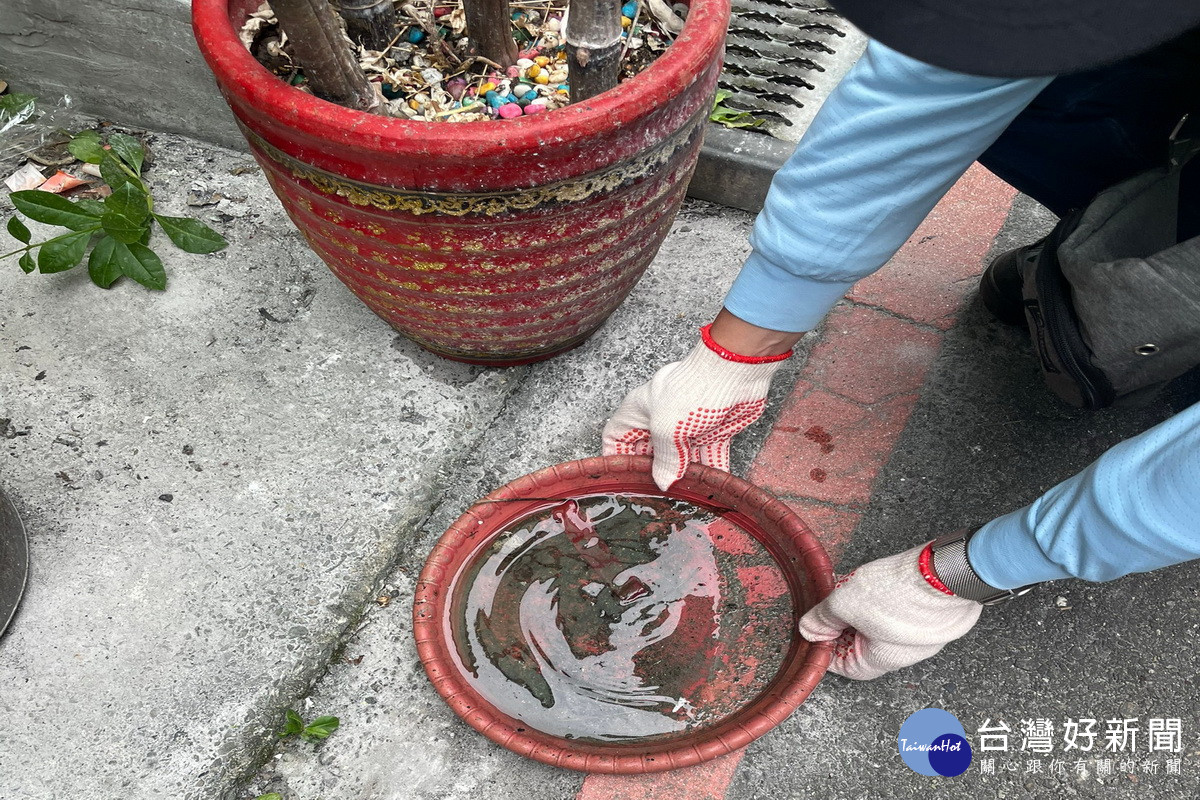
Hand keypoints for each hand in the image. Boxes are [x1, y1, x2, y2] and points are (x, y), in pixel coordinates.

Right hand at [602, 323, 790, 489]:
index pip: (616, 436)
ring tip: (686, 496)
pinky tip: (711, 486)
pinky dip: (711, 471)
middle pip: (652, 452)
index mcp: (640, 411)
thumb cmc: (693, 388)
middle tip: (657, 496)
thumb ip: (665, 459)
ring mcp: (688, 425)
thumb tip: (663, 482)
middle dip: (655, 473)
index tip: (622, 480)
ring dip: (686, 476)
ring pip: (683, 458)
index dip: (616, 457)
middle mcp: (662, 418)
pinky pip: (710, 456)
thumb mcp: (668, 429)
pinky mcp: (714, 430)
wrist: (734, 372)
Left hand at [798, 543, 982, 679]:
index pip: (845, 667)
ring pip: (880, 625)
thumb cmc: (900, 596)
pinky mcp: (931, 612)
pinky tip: (873, 582)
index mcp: (882, 661)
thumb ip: (823, 618)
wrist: (944, 574)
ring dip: (862, 608)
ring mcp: (921, 632)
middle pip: (862, 644)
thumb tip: (809, 630)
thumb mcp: (845, 604)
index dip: (826, 649)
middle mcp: (905, 653)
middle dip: (843, 624)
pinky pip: (898, 611)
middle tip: (831, 605)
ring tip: (850, 588)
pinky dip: (881, 599)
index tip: (815, 631)